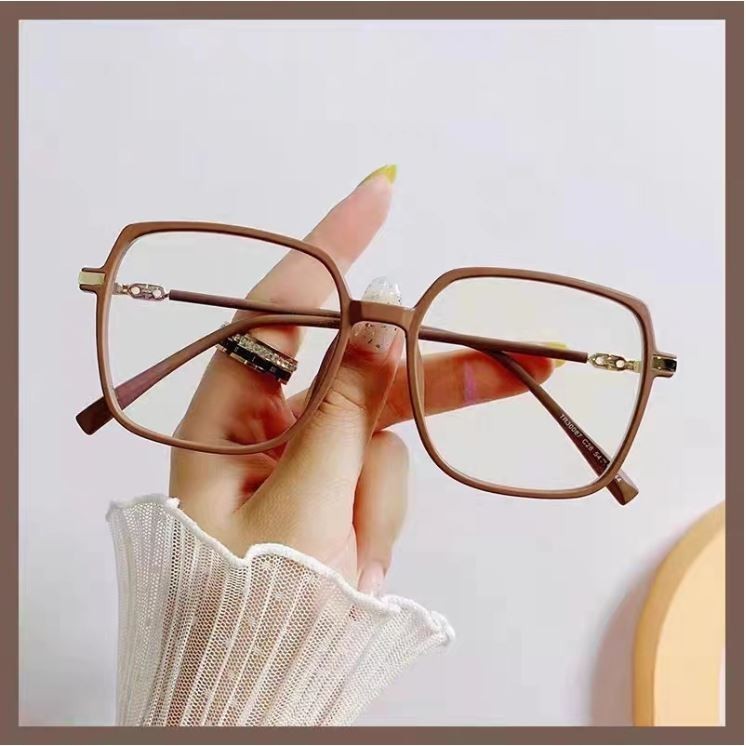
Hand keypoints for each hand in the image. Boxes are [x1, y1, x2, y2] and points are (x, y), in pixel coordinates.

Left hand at [170, 168, 554, 593]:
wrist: (256, 685)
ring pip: (380, 427)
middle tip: (520, 363)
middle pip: (359, 368)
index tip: (379, 195)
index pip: (281, 307)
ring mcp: (301, 452)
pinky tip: (357, 558)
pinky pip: (381, 470)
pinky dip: (379, 513)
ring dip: (383, 488)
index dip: (331, 248)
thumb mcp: (303, 506)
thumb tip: (379, 321)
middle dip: (429, 375)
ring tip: (359, 552)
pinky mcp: (331, 480)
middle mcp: (261, 422)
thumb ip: (345, 410)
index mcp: (224, 415)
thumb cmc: (254, 606)